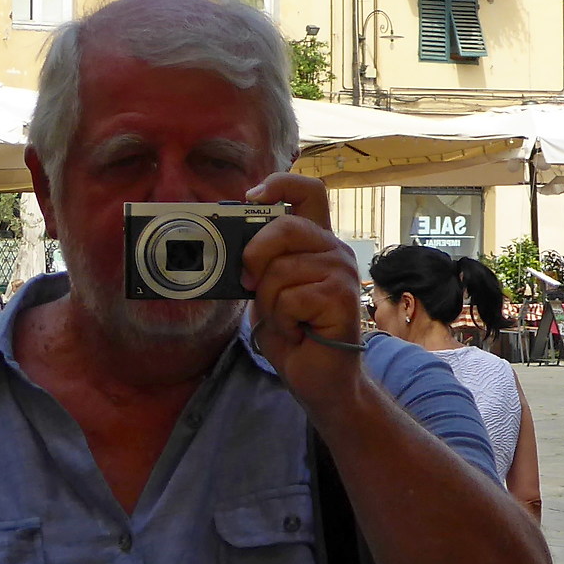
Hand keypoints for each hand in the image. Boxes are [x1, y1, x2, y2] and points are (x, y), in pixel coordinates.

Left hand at [241, 174, 366, 400]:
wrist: (319, 379)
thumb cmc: (293, 333)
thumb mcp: (265, 290)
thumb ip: (256, 263)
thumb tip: (221, 243)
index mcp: (315, 242)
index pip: (308, 191)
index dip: (280, 184)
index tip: (252, 197)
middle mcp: (333, 250)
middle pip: (285, 226)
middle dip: (255, 256)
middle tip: (252, 284)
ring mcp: (342, 272)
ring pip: (282, 270)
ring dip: (271, 304)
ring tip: (288, 320)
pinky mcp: (342, 297)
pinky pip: (291, 298)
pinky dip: (283, 321)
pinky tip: (299, 332)